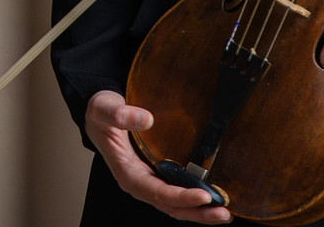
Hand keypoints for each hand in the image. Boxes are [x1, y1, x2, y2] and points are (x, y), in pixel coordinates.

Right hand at [85, 91, 231, 222]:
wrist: (101, 113)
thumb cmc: (101, 114)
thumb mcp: (104, 109)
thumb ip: (120, 114)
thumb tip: (147, 119)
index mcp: (127, 172)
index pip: (156, 191)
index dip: (180, 196)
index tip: (202, 195)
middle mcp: (139, 182)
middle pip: (170, 205)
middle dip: (196, 212)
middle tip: (222, 213)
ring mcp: (150, 181)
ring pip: (175, 204)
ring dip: (199, 211)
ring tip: (223, 213)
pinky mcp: (158, 175)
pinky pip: (177, 194)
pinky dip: (195, 200)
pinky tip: (213, 198)